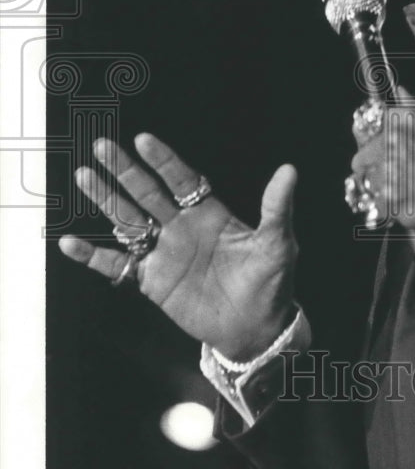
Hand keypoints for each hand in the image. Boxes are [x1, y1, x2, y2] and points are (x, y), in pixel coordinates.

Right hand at [59, 133, 298, 360]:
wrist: (256, 329)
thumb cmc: (271, 283)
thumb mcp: (278, 243)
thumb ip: (276, 207)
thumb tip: (289, 170)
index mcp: (209, 213)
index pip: (181, 179)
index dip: (163, 160)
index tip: (143, 139)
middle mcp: (182, 227)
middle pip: (147, 192)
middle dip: (125, 170)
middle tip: (101, 145)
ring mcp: (164, 252)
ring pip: (128, 220)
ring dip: (105, 199)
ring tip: (83, 176)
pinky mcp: (152, 281)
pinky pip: (117, 266)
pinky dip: (92, 256)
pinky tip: (70, 242)